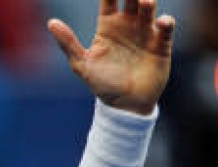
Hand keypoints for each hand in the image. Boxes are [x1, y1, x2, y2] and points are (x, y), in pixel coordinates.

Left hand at [49, 0, 174, 114]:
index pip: (108, 1)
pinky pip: (165, 30)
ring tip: (145, 1)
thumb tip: (51, 22)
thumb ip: (68, 43)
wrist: (124, 106)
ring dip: (148, 4)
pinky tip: (163, 22)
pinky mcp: (160, 45)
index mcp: (108, 26)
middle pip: (130, 0)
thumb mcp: (81, 64)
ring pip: (148, 11)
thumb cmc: (102, 84)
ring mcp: (145, 33)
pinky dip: (166, 24)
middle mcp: (127, 25)